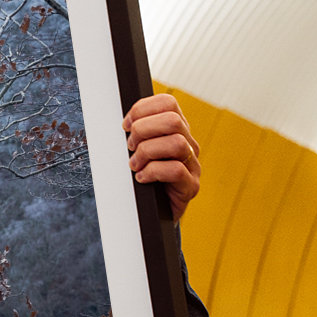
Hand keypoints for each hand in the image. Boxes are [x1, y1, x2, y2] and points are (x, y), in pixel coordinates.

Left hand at [123, 93, 200, 221]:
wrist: (152, 213)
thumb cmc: (142, 178)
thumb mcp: (137, 150)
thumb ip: (135, 133)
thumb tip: (123, 123)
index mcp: (176, 130)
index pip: (167, 103)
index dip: (142, 109)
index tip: (125, 125)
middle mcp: (188, 144)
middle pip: (173, 120)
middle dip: (143, 130)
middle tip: (130, 147)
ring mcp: (193, 165)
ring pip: (176, 143)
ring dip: (147, 152)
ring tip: (134, 165)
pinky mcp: (191, 186)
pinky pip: (176, 170)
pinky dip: (152, 172)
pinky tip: (142, 178)